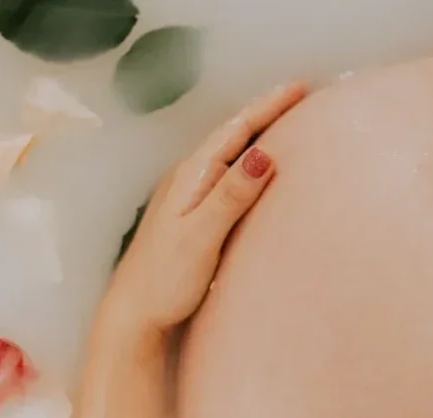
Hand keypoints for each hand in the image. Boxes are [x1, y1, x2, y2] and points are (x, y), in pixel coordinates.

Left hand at [105, 82, 307, 332]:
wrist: (132, 315)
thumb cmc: (165, 280)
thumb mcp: (201, 236)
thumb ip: (230, 196)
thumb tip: (263, 154)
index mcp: (191, 177)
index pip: (236, 131)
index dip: (268, 107)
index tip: (300, 87)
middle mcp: (187, 179)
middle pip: (232, 135)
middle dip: (265, 113)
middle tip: (299, 96)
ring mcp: (186, 196)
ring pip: (228, 153)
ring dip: (256, 134)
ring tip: (284, 123)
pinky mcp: (190, 214)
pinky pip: (225, 174)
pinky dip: (246, 161)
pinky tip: (255, 170)